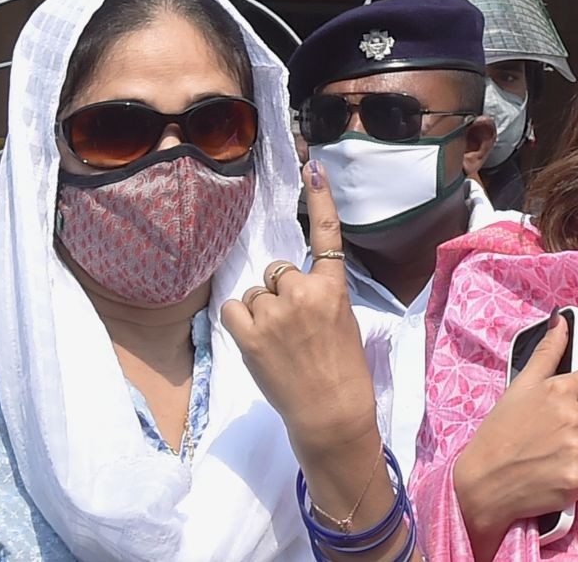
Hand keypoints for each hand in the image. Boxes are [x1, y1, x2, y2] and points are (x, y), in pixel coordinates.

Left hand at [222, 161, 376, 457]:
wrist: (331, 412)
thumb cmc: (343, 370)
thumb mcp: (343, 322)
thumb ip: (320, 296)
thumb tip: (289, 283)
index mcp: (333, 289)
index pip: (327, 235)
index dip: (320, 198)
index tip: (312, 165)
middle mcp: (304, 293)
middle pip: (277, 270)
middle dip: (278, 292)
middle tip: (292, 327)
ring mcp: (275, 313)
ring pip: (254, 293)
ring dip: (260, 312)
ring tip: (278, 343)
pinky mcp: (250, 335)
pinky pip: (234, 309)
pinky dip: (240, 323)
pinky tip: (258, 344)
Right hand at [454, 314, 577, 555]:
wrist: (484, 483)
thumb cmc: (498, 432)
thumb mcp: (520, 385)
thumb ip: (546, 352)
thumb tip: (560, 318)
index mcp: (559, 389)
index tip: (574, 401)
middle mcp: (574, 417)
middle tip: (558, 431)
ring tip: (558, 452)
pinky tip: (561, 471)